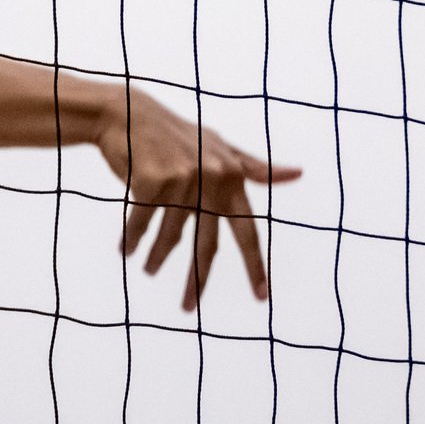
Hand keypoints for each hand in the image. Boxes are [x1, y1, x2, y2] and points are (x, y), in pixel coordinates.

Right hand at [95, 91, 301, 309]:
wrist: (128, 114)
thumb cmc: (178, 136)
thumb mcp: (219, 148)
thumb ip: (254, 167)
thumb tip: (298, 173)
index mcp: (233, 176)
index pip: (247, 230)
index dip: (255, 265)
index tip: (262, 297)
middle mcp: (213, 179)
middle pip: (207, 246)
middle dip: (196, 281)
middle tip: (188, 308)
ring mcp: (183, 180)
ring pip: (170, 238)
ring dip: (156, 258)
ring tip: (149, 269)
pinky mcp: (154, 182)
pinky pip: (142, 225)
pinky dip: (132, 240)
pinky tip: (126, 249)